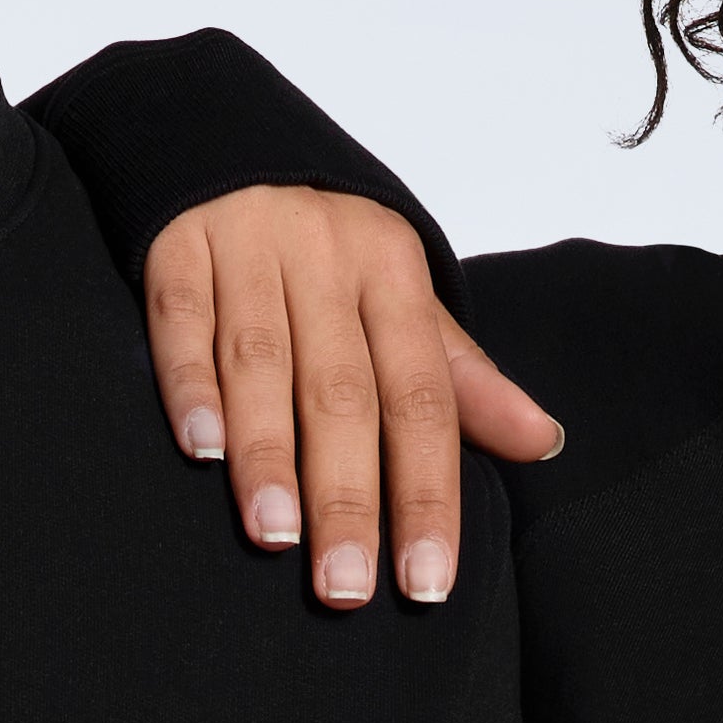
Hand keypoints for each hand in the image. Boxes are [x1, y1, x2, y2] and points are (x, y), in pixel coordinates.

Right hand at [146, 187, 560, 607]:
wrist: (229, 135)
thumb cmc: (326, 246)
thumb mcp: (401, 297)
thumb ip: (463, 380)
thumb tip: (545, 444)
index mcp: (393, 273)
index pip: (421, 398)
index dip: (427, 492)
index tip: (426, 581)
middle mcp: (325, 257)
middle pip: (342, 391)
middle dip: (348, 495)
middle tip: (345, 587)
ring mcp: (249, 246)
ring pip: (261, 360)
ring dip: (268, 453)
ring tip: (276, 536)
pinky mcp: (176, 244)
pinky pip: (183, 320)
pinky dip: (189, 385)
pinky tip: (199, 449)